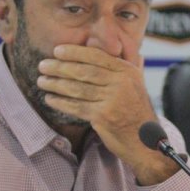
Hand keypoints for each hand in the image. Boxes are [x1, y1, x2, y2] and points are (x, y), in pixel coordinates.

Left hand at [36, 44, 174, 183]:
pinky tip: (49, 99)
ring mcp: (112, 100)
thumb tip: (116, 47)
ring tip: (42, 81)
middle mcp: (120, 83)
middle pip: (83, 71)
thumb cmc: (138, 113)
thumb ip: (127, 66)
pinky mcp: (103, 117)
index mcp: (127, 71)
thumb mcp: (137, 84)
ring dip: (56, 84)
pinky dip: (60, 102)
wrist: (147, 143)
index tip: (57, 51)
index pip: (96, 56)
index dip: (74, 52)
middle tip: (43, 65)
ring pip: (77, 88)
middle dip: (60, 67)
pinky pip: (76, 106)